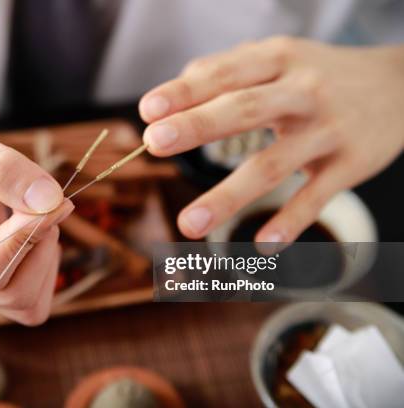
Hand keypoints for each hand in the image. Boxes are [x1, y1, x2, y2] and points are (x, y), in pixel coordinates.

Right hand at [0, 80, 71, 324]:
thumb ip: (4, 170)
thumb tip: (51, 201)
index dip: (29, 238)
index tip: (55, 200)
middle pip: (8, 293)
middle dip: (39, 248)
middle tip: (50, 201)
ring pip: (21, 301)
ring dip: (44, 260)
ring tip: (41, 212)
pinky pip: (22, 286)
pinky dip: (41, 261)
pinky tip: (37, 224)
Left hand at [139, 37, 403, 242]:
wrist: (400, 86)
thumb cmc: (321, 74)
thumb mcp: (279, 57)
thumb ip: (229, 68)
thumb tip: (177, 88)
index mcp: (278, 60)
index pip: (224, 74)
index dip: (184, 92)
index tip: (147, 112)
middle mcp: (303, 92)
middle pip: (245, 110)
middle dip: (197, 126)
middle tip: (155, 143)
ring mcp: (327, 131)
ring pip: (273, 165)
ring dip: (228, 196)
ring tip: (188, 224)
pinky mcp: (349, 165)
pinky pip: (315, 197)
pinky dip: (289, 222)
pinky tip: (261, 246)